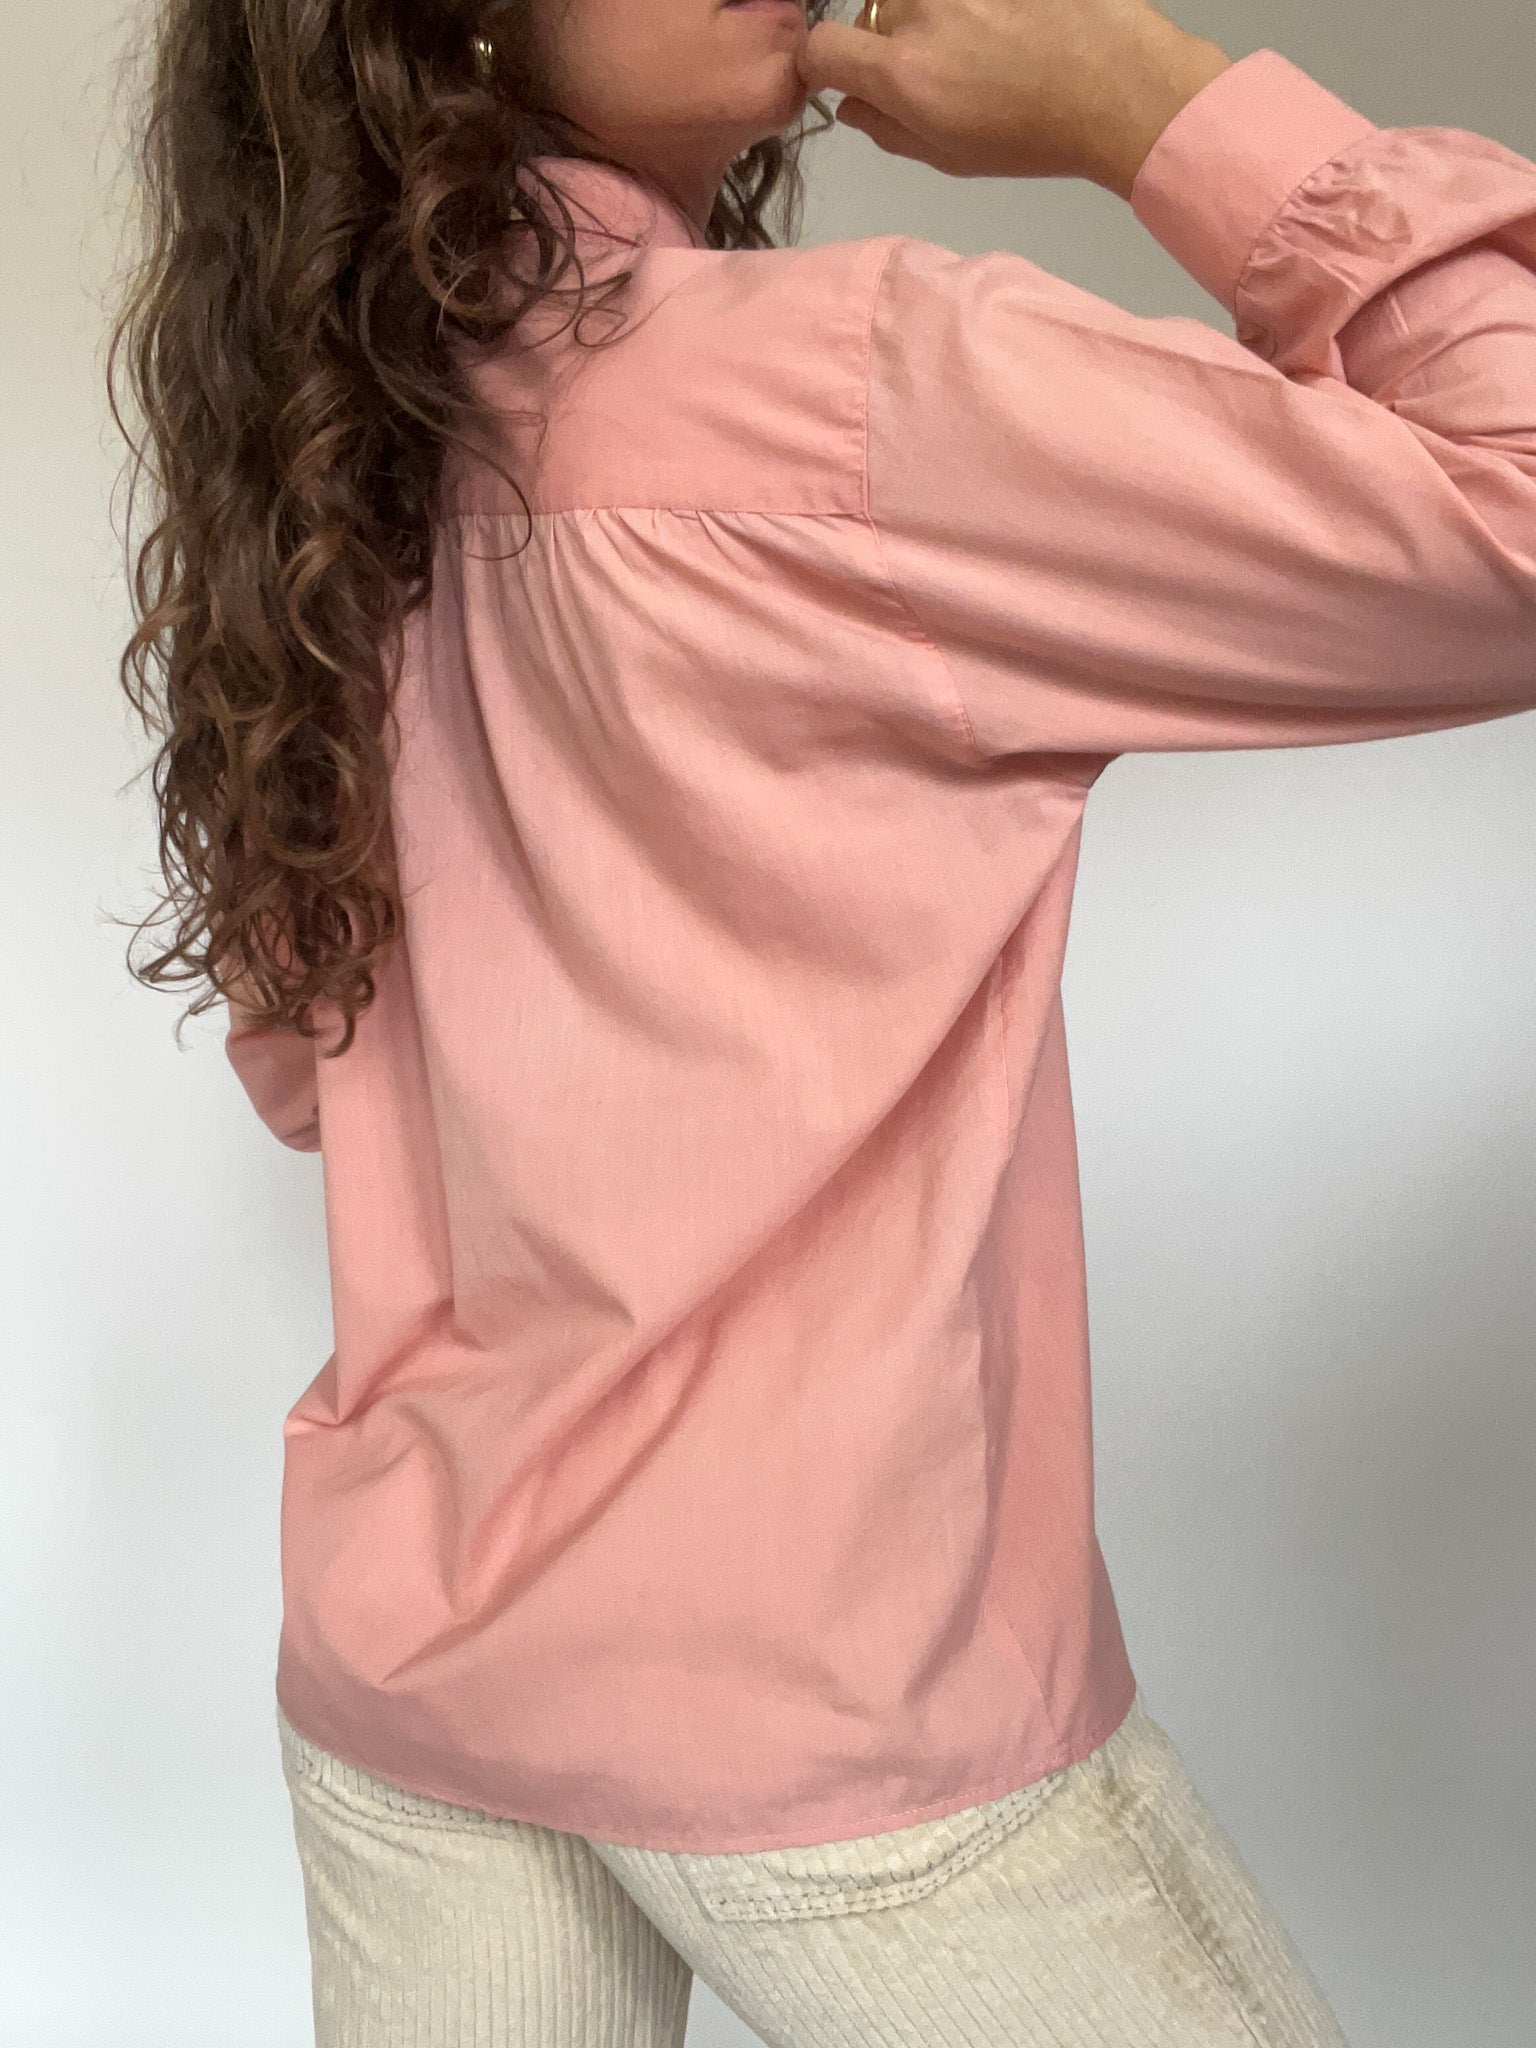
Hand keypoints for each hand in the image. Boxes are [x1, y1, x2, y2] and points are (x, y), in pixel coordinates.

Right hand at [797, 0, 1234, 198]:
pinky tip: (1006, 23)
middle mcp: (920, 12)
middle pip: (872, 11)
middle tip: (942, 64)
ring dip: (932, 10)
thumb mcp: (953, 156)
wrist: (1119, 84)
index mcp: (903, 73)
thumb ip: (888, 131)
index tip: (844, 74)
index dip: (825, 63)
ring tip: (983, 36)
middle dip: (892, 35)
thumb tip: (851, 107)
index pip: (822, 48)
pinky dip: (976, 7)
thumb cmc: (1039, 132)